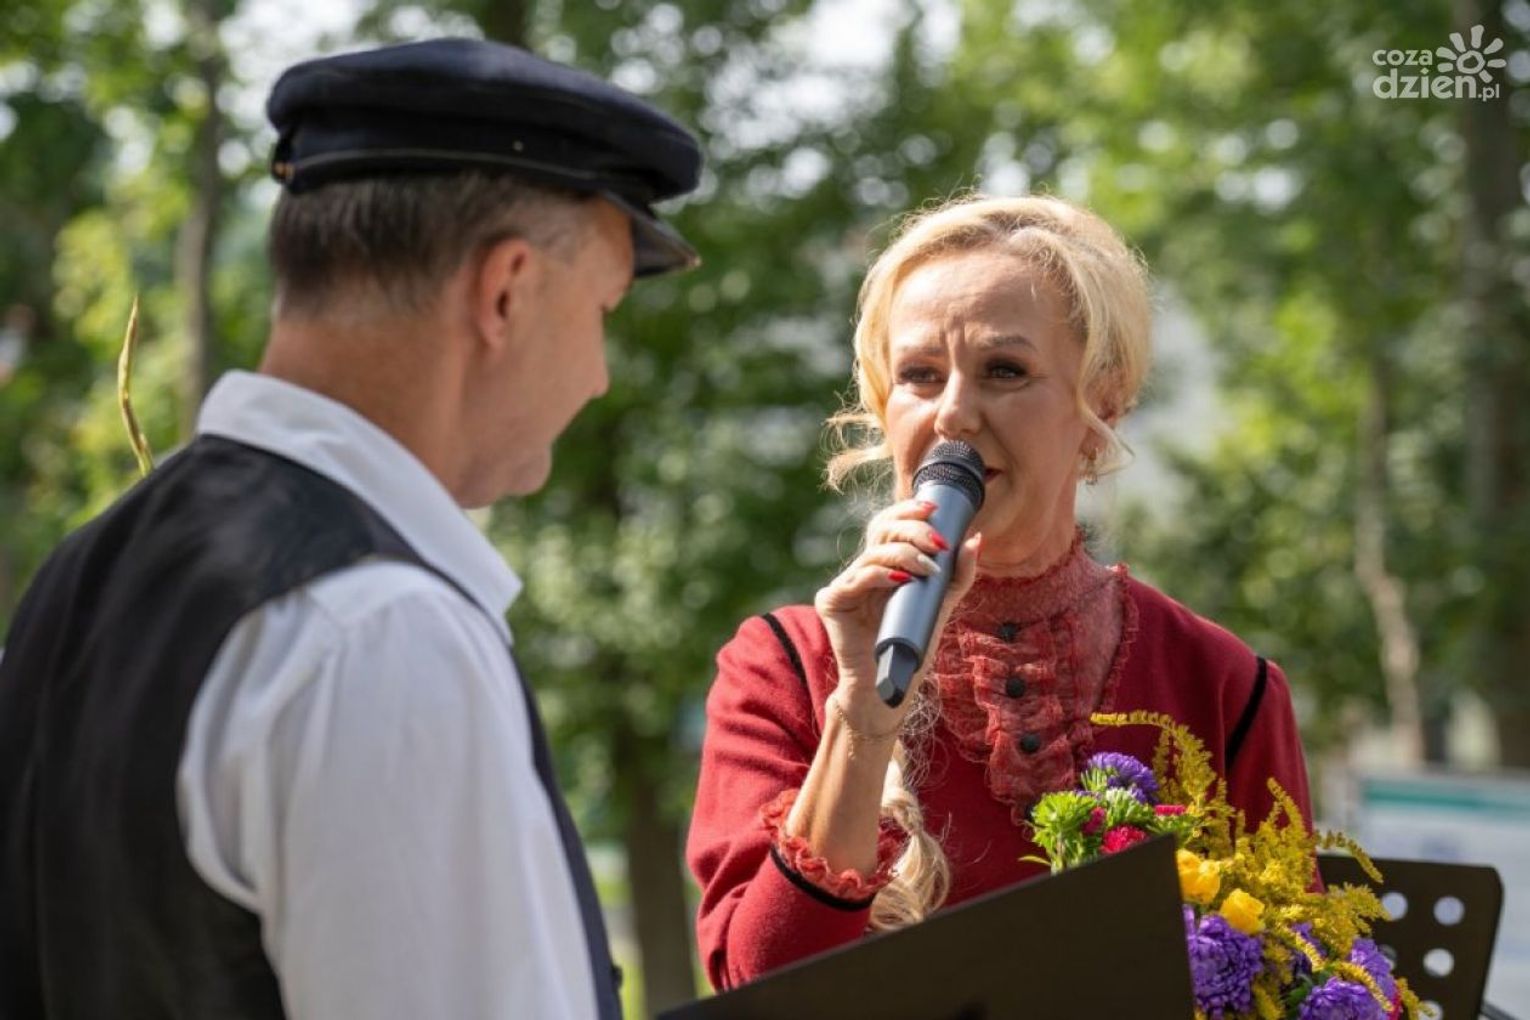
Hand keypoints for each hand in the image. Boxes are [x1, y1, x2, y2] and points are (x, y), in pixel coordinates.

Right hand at [814, 498, 981, 732]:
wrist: (888, 683)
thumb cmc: (912, 644)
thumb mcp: (941, 603)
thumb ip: (957, 573)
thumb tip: (975, 539)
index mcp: (883, 563)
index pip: (891, 524)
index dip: (908, 510)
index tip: (935, 507)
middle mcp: (862, 568)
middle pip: (881, 529)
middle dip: (913, 530)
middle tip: (938, 542)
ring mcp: (845, 583)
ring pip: (873, 552)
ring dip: (906, 555)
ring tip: (929, 569)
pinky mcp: (831, 601)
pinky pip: (856, 579)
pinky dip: (880, 574)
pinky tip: (901, 578)